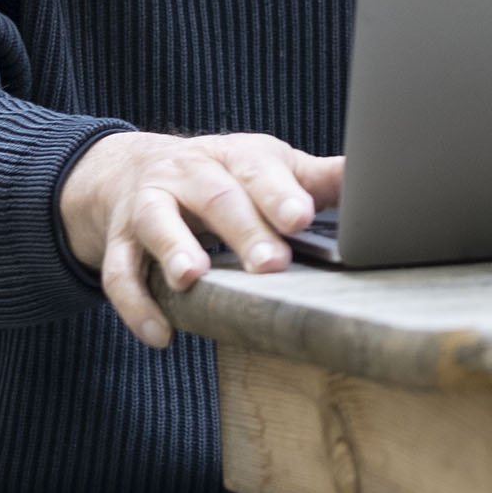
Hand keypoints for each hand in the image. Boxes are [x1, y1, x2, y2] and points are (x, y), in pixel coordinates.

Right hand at [59, 130, 342, 346]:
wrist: (131, 169)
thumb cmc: (221, 175)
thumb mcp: (266, 167)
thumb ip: (313, 179)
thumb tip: (373, 178)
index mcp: (233, 156)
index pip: (258, 170)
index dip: (280, 193)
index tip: (301, 217)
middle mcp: (187, 174)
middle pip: (215, 198)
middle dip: (242, 229)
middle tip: (270, 264)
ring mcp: (148, 205)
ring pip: (156, 223)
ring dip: (173, 250)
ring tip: (191, 278)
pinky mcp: (118, 241)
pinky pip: (120, 273)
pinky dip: (137, 306)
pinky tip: (161, 336)